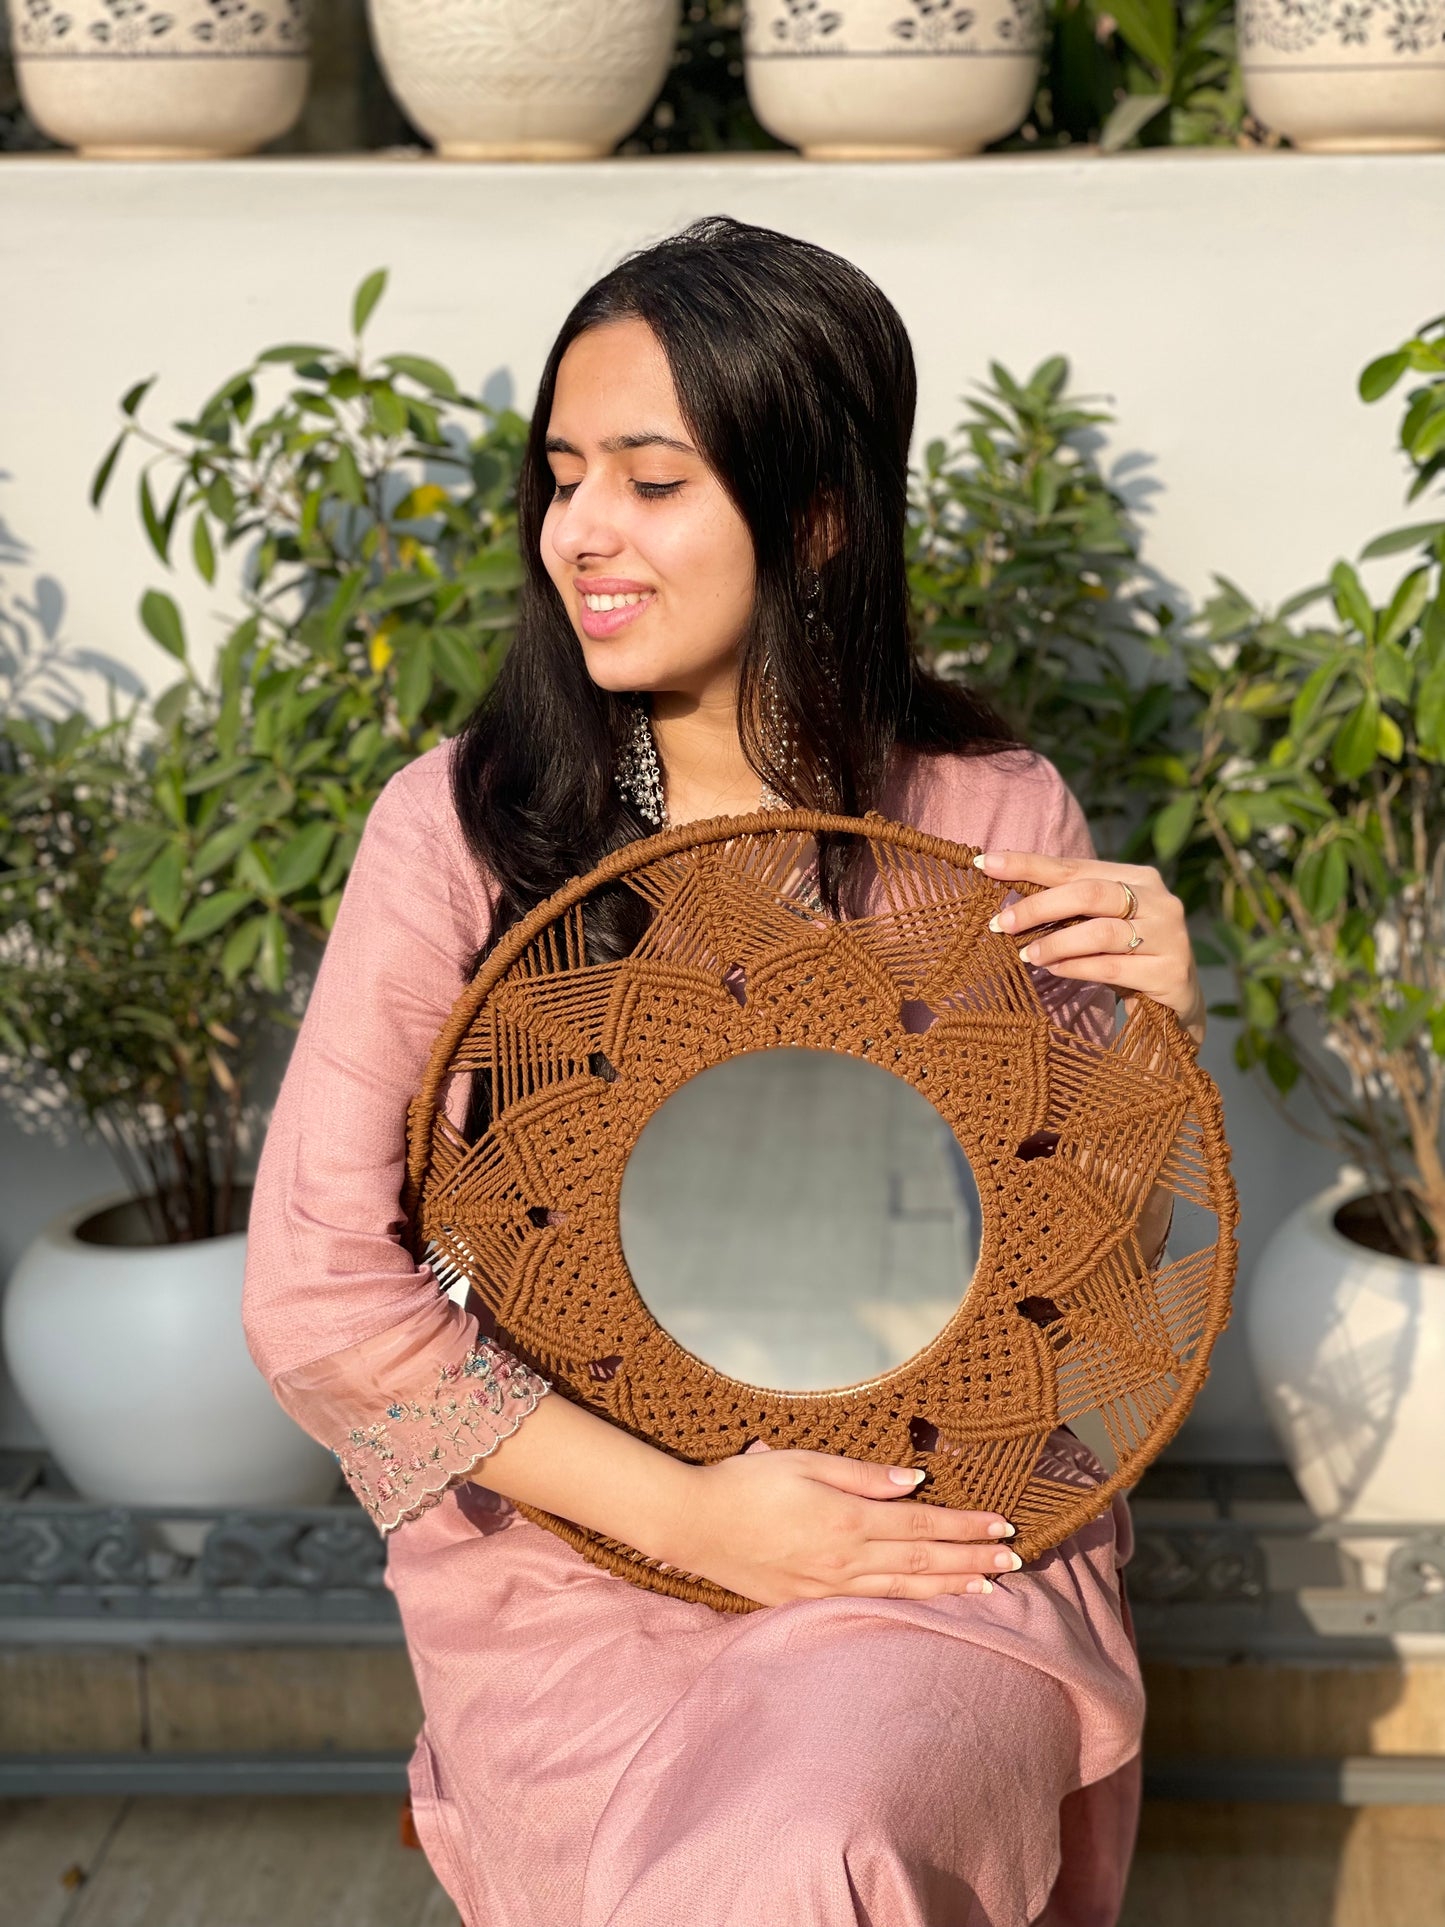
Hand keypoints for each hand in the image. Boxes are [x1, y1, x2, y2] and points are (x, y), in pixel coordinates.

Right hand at [663, 1443, 1020, 1606]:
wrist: (693, 1524)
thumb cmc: (747, 1483)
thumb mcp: (805, 1461)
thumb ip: (863, 1475)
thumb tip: (915, 1482)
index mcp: (848, 1520)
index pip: (924, 1525)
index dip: (967, 1527)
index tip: (1004, 1528)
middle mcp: (846, 1559)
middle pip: (924, 1562)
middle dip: (973, 1561)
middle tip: (1016, 1564)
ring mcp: (829, 1587)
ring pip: (905, 1590)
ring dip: (951, 1587)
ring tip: (988, 1588)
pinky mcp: (810, 1600)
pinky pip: (873, 1603)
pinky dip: (911, 1602)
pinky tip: (928, 1601)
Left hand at [975, 850, 1206, 1049]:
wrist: (1178, 1005)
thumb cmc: (1127, 957)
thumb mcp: (1100, 923)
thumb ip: (1069, 907)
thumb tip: (1007, 900)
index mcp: (1140, 878)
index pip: (1075, 866)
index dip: (1028, 864)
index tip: (986, 864)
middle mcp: (1160, 901)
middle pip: (1089, 894)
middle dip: (1038, 906)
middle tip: (1001, 923)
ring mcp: (1170, 936)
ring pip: (1100, 932)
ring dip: (1055, 943)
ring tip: (1026, 955)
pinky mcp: (1170, 973)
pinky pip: (1112, 968)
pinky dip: (1076, 968)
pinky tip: (1053, 970)